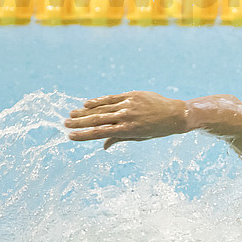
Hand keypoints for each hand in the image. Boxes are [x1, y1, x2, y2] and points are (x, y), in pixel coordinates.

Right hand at [65, 91, 188, 149]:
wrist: (176, 114)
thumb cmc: (158, 129)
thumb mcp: (140, 137)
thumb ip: (120, 139)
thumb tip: (103, 146)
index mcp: (128, 130)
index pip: (101, 133)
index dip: (84, 135)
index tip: (70, 136)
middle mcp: (126, 117)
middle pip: (97, 119)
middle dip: (79, 122)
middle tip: (65, 123)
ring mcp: (128, 104)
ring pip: (102, 108)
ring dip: (85, 111)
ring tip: (72, 114)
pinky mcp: (131, 95)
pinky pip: (111, 98)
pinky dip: (99, 101)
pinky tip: (87, 104)